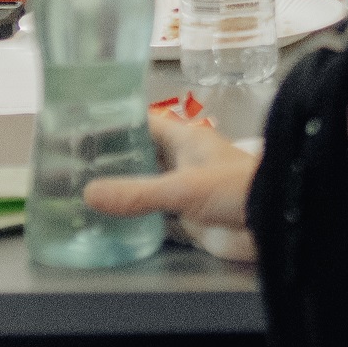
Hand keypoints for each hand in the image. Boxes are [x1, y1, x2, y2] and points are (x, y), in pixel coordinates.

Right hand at [90, 103, 259, 259]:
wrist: (273, 223)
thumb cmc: (235, 190)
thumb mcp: (182, 188)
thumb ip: (137, 193)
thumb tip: (89, 194)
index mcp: (185, 139)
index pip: (144, 123)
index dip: (116, 123)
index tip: (81, 129)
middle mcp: (183, 161)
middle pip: (141, 156)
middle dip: (113, 162)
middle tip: (74, 168)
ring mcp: (186, 190)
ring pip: (147, 186)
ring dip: (122, 191)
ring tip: (82, 195)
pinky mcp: (189, 218)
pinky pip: (156, 216)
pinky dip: (136, 218)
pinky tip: (109, 223)